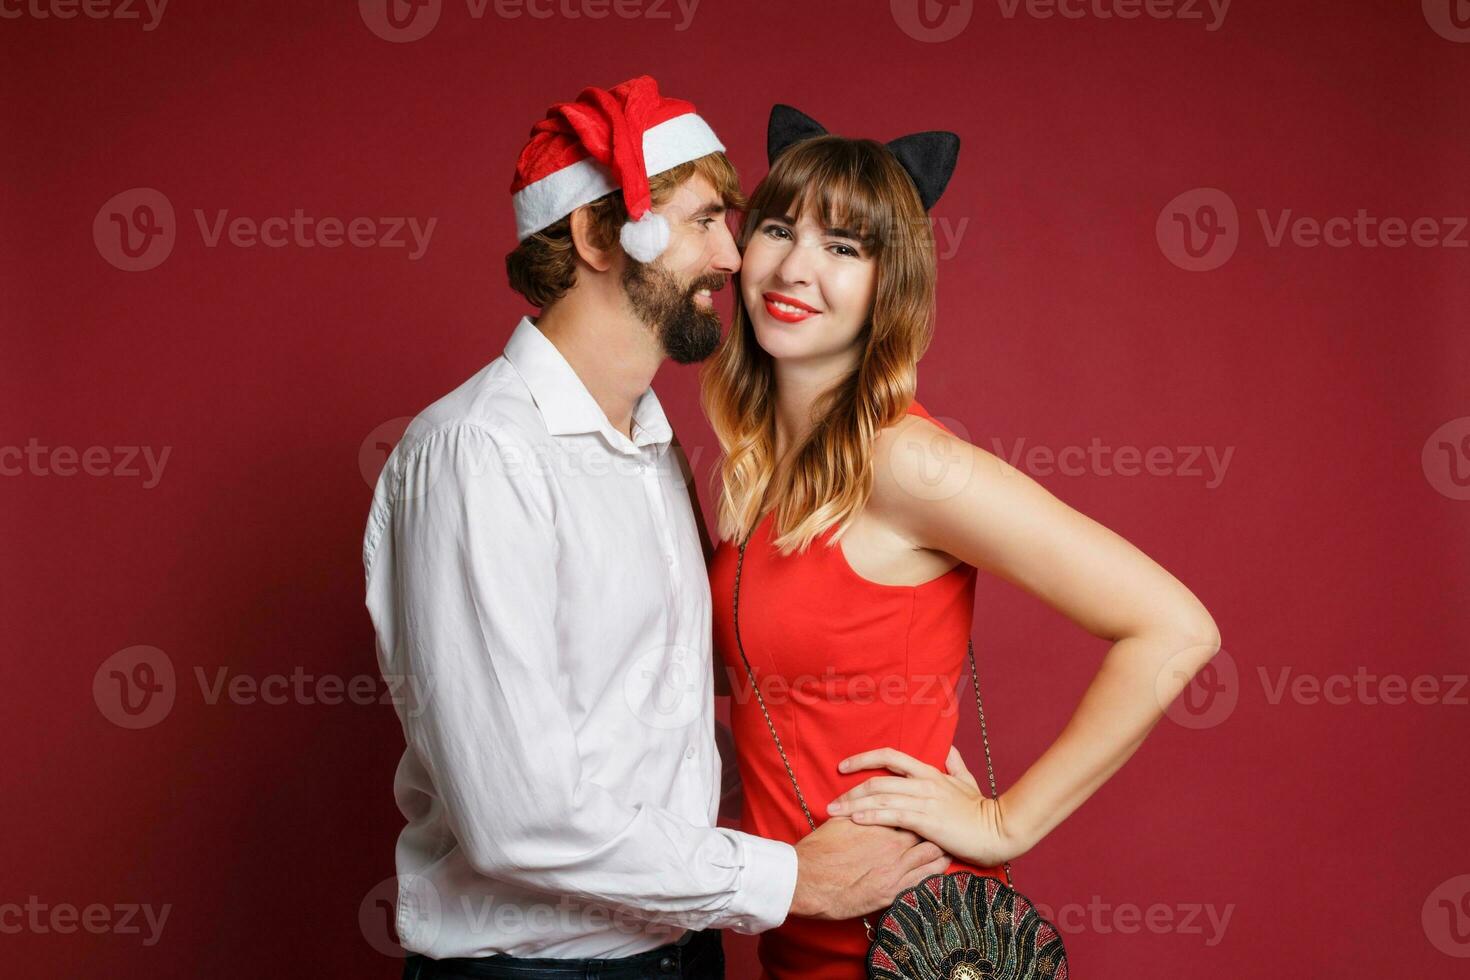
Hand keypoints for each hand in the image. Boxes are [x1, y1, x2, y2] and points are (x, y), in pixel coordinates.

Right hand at [790, 816, 951, 919]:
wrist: (807, 880)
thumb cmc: (820, 849)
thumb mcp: (841, 821)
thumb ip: (859, 809)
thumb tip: (867, 802)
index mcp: (881, 824)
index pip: (912, 810)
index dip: (921, 809)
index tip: (927, 809)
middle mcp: (893, 846)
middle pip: (928, 831)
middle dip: (936, 828)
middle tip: (942, 826)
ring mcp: (896, 870)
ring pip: (934, 856)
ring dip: (942, 849)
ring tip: (947, 846)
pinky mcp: (893, 892)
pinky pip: (925, 880)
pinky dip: (935, 871)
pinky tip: (938, 868)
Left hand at [825, 745, 1022, 867]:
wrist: (1000, 830)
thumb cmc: (981, 809)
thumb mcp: (967, 780)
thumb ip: (955, 763)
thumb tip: (948, 748)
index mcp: (930, 772)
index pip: (890, 756)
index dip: (864, 758)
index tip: (843, 766)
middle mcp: (924, 783)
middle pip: (878, 780)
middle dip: (851, 789)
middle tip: (830, 801)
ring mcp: (925, 801)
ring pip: (881, 796)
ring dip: (853, 803)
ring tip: (833, 812)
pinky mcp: (927, 820)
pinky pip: (893, 815)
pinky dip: (871, 815)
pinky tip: (855, 819)